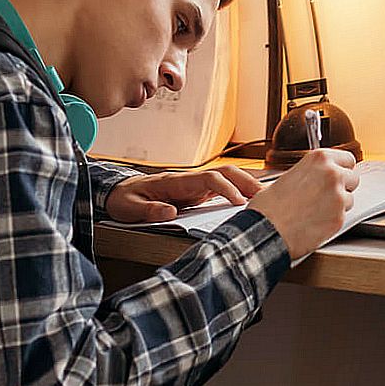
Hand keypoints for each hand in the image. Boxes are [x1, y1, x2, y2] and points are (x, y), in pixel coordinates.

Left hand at [104, 166, 265, 223]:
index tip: (239, 202)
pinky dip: (238, 193)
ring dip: (246, 185)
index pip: (209, 179)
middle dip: (246, 181)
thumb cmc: (125, 199)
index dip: (227, 189)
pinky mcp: (196, 194)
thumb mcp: (131, 208)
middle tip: (266, 197)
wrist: (118, 193)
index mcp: (176, 182)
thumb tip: (171, 213)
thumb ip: (150, 210)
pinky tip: (249, 202)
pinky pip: (221, 189)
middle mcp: (189, 181)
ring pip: (226, 178)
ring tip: (266, 199)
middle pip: (225, 172)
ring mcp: (194, 187)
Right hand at [246, 149, 359, 260]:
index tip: (338, 174)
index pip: (348, 159)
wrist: (265, 230)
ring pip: (349, 199)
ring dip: (338, 205)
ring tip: (316, 210)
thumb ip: (310, 173)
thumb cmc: (269, 206)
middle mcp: (332, 174)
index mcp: (319, 159)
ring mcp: (338, 197)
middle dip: (343, 187)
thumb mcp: (289, 176)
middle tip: (325, 195)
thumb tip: (317, 178)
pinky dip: (332, 221)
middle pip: (353, 178)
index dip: (342, 168)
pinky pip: (343, 217)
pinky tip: (315, 222)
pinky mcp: (339, 218)